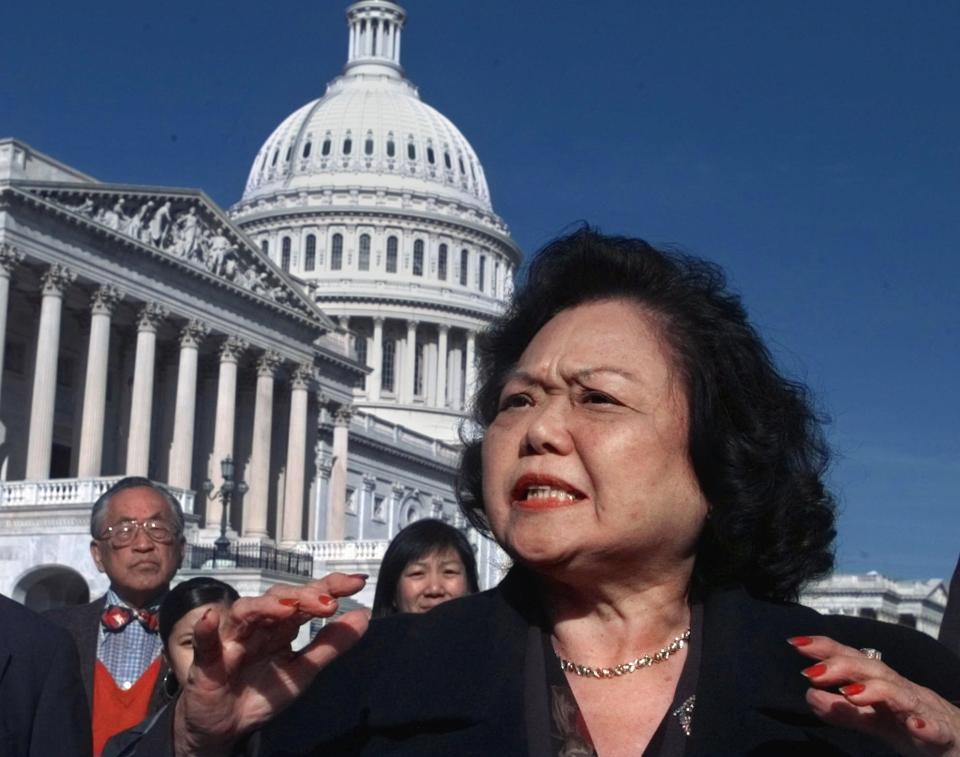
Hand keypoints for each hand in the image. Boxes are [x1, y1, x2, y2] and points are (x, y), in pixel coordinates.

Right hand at [174, 573, 369, 756]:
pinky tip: (210, 619)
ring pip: (246, 611)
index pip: (308, 598)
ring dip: (266, 606)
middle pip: (280, 598)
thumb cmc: (262, 693)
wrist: (226, 728)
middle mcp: (258, 625)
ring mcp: (232, 639)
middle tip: (329, 602)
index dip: (331, 586)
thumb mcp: (303, 671)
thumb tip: (364, 615)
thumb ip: (331, 644)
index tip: (357, 582)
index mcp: (283, 626)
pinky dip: (206, 630)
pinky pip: (205, 642)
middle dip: (305, 596)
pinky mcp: (206, 661)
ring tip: (289, 608)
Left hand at [789, 634, 959, 756]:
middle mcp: (900, 689)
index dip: (824, 649)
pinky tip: (914, 725)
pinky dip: (925, 725)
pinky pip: (935, 728)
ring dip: (875, 691)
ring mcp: (923, 709)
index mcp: (880, 684)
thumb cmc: (913, 725)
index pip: (850, 659)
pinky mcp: (943, 734)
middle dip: (841, 666)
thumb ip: (842, 712)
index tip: (794, 643)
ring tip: (849, 694)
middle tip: (811, 672)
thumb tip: (809, 695)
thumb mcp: (874, 720)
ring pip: (901, 694)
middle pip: (872, 669)